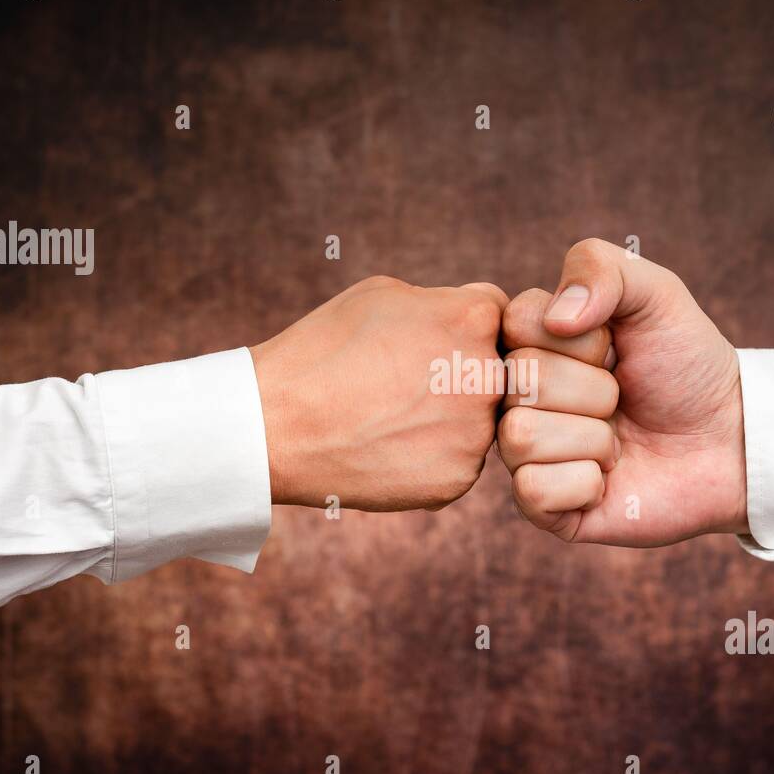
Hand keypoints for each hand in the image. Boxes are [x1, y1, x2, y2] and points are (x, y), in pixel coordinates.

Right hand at [250, 275, 507, 510]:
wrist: (276, 426)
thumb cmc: (323, 349)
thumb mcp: (385, 294)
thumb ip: (445, 301)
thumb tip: (477, 314)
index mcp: (475, 319)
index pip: (496, 316)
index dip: (459, 327)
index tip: (422, 342)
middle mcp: (489, 376)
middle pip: (496, 371)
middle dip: (462, 374)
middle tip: (405, 384)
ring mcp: (477, 433)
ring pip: (479, 420)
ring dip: (448, 417)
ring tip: (390, 416)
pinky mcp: (459, 478)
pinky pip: (458, 460)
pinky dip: (431, 456)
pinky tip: (389, 447)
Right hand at [498, 238, 746, 544]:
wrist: (731, 440)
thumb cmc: (688, 365)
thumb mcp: (656, 294)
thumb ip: (600, 268)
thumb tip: (556, 318)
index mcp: (534, 342)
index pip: (514, 322)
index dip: (576, 336)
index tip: (610, 345)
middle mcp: (520, 396)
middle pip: (520, 381)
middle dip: (593, 388)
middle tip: (623, 397)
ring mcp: (528, 453)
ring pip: (521, 436)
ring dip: (592, 438)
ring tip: (619, 440)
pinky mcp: (544, 507)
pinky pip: (534, 490)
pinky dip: (586, 484)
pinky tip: (609, 479)